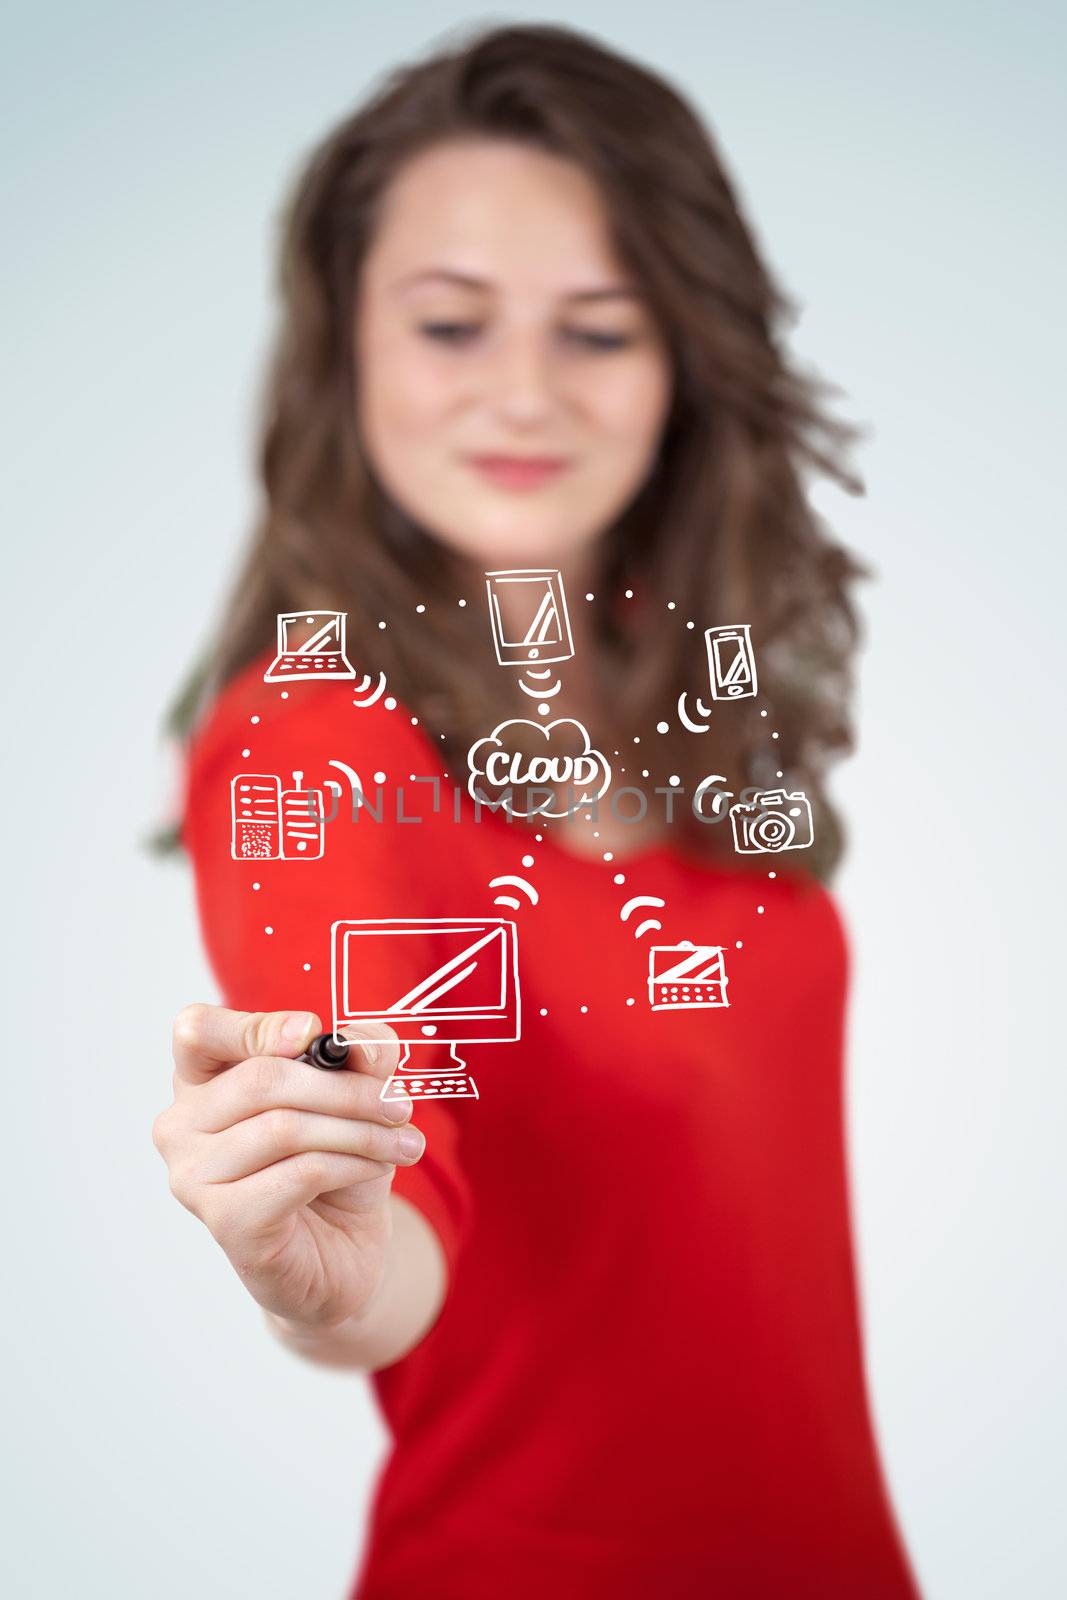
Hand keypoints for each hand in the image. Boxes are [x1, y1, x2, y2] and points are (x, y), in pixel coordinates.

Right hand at [152, 1005, 424, 1328]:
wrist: (342, 1249)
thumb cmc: (333, 1160)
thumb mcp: (356, 1093)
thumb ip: (361, 1053)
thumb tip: (361, 1045)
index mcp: (200, 1079)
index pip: (197, 1031)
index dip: (253, 1027)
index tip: (313, 1034)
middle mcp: (182, 1125)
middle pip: (260, 1079)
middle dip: (346, 1088)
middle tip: (398, 1104)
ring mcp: (194, 1177)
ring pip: (285, 1128)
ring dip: (360, 1131)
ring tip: (402, 1140)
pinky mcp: (226, 1221)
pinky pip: (300, 1174)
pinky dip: (352, 1165)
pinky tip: (375, 1169)